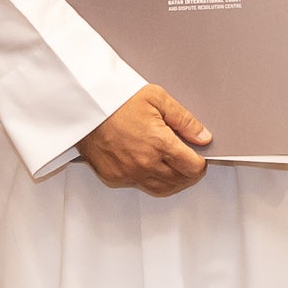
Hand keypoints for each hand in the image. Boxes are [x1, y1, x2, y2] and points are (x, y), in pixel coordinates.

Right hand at [78, 84, 214, 195]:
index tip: (200, 157)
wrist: (84, 106)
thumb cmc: (117, 99)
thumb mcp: (157, 98)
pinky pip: (139, 186)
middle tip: (189, 162)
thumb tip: (203, 137)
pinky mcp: (114, 178)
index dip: (201, 163)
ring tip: (174, 167)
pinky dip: (150, 180)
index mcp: (159, 143)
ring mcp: (128, 173)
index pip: (192, 167)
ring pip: (161, 189)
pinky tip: (151, 166)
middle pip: (179, 181)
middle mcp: (145, 163)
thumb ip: (184, 120)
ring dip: (173, 181)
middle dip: (189, 173)